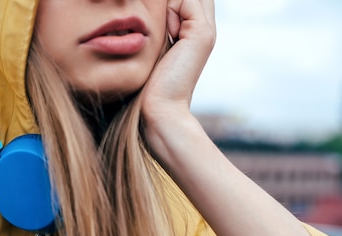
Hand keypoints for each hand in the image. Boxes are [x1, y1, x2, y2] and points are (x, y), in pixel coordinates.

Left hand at [141, 0, 215, 159]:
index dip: (167, 3)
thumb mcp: (149, 50)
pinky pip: (186, 0)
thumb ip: (154, 28)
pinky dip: (169, 9)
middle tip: (151, 14)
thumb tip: (144, 9)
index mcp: (192, 33)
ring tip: (159, 25)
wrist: (159, 110)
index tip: (149, 15)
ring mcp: (206, 31)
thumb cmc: (147, 87)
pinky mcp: (201, 34)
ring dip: (167, 3)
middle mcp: (203, 29)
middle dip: (168, 1)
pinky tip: (165, 32)